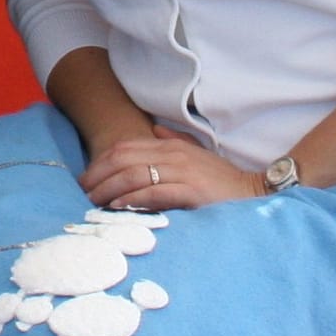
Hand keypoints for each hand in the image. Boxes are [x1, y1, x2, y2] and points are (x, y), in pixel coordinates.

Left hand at [79, 125, 263, 210]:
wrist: (254, 193)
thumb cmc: (221, 179)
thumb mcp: (196, 154)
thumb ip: (173, 140)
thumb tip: (153, 129)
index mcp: (170, 145)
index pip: (125, 148)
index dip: (100, 161)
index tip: (86, 177)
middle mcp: (173, 154)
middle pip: (123, 159)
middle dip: (98, 174)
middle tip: (81, 191)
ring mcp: (182, 171)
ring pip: (134, 174)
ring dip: (109, 188)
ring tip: (93, 200)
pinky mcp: (191, 191)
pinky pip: (154, 192)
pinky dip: (132, 198)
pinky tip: (118, 206)